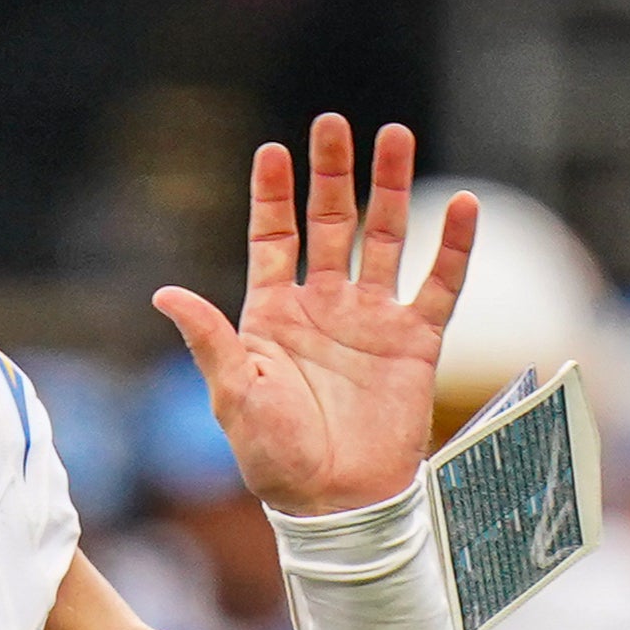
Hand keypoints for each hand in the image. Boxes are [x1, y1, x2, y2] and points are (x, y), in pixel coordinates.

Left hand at [154, 117, 474, 518]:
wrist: (335, 504)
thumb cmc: (275, 459)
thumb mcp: (233, 395)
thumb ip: (209, 339)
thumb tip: (164, 294)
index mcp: (273, 314)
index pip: (273, 237)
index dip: (272, 195)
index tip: (272, 150)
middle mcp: (324, 307)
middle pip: (331, 223)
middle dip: (332, 174)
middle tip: (333, 125)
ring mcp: (372, 321)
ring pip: (385, 238)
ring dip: (391, 189)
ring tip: (394, 136)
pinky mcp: (416, 344)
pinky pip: (440, 285)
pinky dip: (453, 247)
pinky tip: (464, 205)